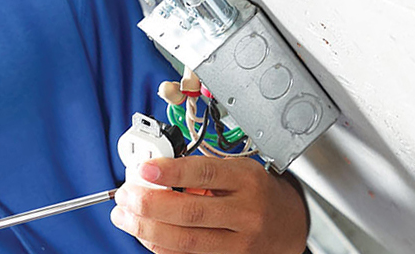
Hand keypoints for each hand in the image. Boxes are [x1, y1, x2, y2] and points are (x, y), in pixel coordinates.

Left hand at [112, 157, 307, 253]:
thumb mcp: (237, 170)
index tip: (143, 169)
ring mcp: (240, 244)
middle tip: (125, 196)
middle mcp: (247, 213)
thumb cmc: (256, 193)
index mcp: (247, 180)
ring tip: (125, 217)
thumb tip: (151, 174)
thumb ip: (200, 173)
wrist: (289, 224)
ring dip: (147, 230)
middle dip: (149, 205)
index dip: (171, 172)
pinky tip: (147, 235)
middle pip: (191, 213)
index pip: (205, 174)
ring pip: (186, 242)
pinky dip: (161, 248)